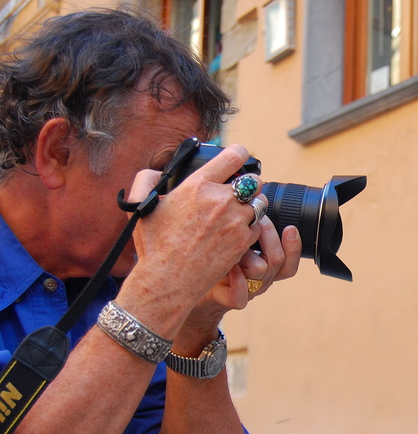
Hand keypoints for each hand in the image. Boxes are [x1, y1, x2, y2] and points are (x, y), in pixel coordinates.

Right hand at [124, 145, 263, 318]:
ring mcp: (236, 220)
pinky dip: (250, 229)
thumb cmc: (154, 245)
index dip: (240, 154)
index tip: (240, 157)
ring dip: (251, 207)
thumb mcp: (143, 206)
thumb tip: (160, 170)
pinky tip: (235, 234)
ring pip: (259, 204)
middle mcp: (221, 199)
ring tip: (237, 214)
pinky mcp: (244, 241)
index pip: (235, 156)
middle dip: (249, 185)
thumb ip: (148, 179)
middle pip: (254, 181)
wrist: (168, 280)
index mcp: (198, 184)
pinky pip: (257, 227)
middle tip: (239, 192)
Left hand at [177, 215, 300, 346]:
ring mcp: (246, 289)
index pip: (289, 259)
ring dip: (248, 253)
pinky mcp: (227, 299)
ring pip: (261, 272)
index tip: (290, 227)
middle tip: (254, 220)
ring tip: (232, 242)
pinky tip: (229, 267)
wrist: (188, 285)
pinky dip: (237, 281)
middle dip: (268, 236)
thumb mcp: (229, 237)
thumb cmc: (210, 256)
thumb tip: (249, 193)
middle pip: (279, 260)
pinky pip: (240, 297)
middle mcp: (260, 277)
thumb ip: (243, 222)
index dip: (294, 245)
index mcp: (265, 263)